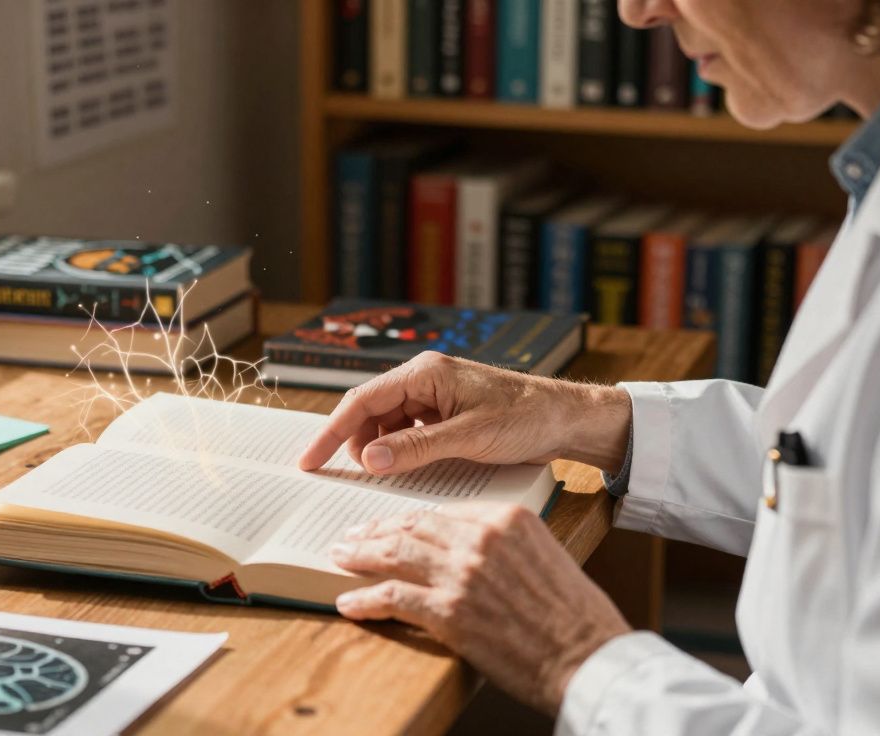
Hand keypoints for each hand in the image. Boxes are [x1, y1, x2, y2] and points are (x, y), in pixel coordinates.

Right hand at [297, 351, 630, 475]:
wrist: (568, 419)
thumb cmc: (527, 418)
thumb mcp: (468, 437)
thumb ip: (415, 448)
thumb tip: (369, 459)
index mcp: (425, 373)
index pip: (362, 400)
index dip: (331, 432)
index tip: (310, 460)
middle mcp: (424, 379)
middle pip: (370, 412)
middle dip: (357, 444)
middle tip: (352, 479)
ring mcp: (435, 396)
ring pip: (388, 424)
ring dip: (382, 450)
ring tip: (385, 477)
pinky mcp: (447, 413)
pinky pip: (409, 432)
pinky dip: (402, 452)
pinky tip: (407, 470)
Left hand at [328, 502, 630, 714]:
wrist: (588, 656)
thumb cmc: (574, 614)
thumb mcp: (544, 556)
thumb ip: (503, 544)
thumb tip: (464, 551)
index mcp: (507, 519)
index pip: (441, 512)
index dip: (407, 519)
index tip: (389, 524)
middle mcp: (480, 539)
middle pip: (413, 527)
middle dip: (376, 531)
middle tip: (352, 536)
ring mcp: (461, 573)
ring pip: (395, 555)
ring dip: (361, 557)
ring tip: (340, 558)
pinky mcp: (448, 611)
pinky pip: (392, 598)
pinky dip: (365, 600)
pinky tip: (349, 603)